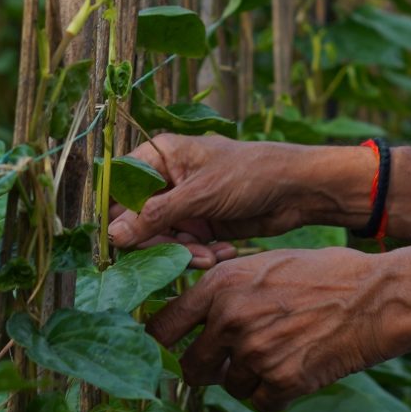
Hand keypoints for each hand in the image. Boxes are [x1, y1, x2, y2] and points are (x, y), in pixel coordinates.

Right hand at [107, 134, 363, 267]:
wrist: (298, 190)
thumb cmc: (250, 174)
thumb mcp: (200, 195)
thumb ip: (154, 216)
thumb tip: (112, 235)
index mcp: (160, 155)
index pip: (119, 185)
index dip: (116, 214)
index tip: (120, 242)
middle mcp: (167, 179)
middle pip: (136, 219)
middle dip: (159, 241)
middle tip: (181, 254)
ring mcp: (183, 204)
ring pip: (161, 238)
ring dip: (183, 252)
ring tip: (209, 256)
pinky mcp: (200, 226)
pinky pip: (184, 248)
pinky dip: (200, 255)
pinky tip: (222, 253)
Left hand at [145, 247, 400, 411]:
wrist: (376, 297)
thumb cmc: (326, 274)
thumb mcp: (267, 263)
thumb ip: (228, 288)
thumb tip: (199, 314)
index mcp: (221, 284)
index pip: (163, 327)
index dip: (162, 344)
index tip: (170, 352)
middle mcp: (230, 319)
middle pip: (190, 367)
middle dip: (207, 370)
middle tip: (227, 364)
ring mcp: (255, 353)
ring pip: (230, 386)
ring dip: (248, 378)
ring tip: (281, 353)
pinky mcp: (282, 381)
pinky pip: (261, 402)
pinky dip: (274, 393)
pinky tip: (297, 369)